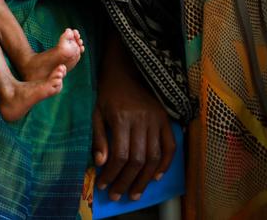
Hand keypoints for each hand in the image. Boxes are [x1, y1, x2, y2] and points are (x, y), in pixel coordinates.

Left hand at [93, 32, 175, 200]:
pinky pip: (170, 146)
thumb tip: (101, 164)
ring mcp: (157, 120)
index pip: (119, 155)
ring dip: (144, 179)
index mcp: (121, 118)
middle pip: (137, 160)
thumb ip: (99, 138)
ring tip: (135, 193)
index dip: (112, 174)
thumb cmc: (107, 93)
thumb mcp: (96, 112)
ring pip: (154, 157)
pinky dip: (165, 163)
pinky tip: (155, 176)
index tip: (104, 185)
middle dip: (126, 181)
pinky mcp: (166, 119)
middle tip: (118, 195)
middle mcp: (142, 120)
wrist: (126, 70)